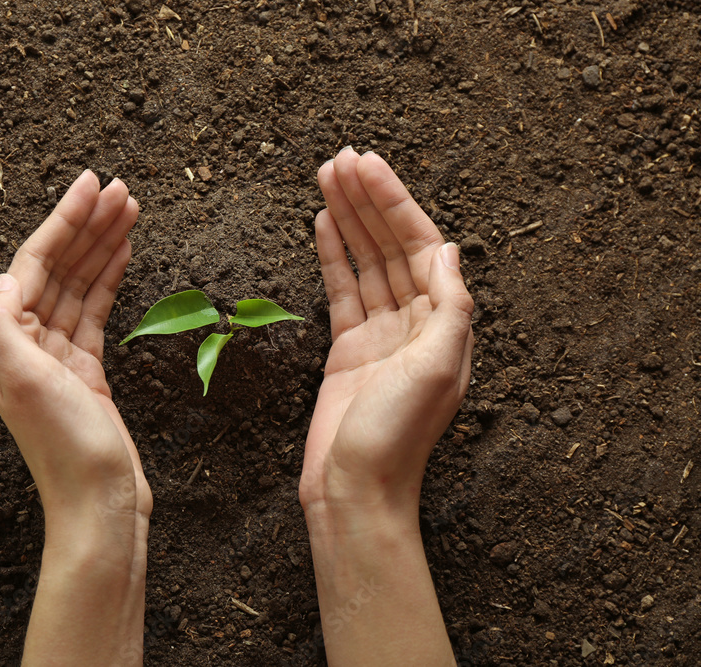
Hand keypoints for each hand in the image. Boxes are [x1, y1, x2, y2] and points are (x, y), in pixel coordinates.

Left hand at [0, 171, 149, 665]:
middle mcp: (26, 342)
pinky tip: (124, 254)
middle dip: (88, 225)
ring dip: (102, 246)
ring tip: (130, 208)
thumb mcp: (22, 382)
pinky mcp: (86, 371)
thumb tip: (4, 278)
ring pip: (81, 285)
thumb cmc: (65, 448)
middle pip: (60, 267)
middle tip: (120, 188)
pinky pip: (96, 311)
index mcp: (6, 339)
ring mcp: (58, 356)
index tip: (90, 184)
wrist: (100, 503)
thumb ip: (1, 324)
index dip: (63, 221)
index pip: (35, 263)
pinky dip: (109, 280)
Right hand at [300, 148, 473, 520]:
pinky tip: (323, 225)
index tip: (368, 166)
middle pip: (389, 246)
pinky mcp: (347, 349)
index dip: (395, 203)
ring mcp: (380, 334)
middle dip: (367, 200)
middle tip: (341, 158)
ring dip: (348, 219)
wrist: (354, 490)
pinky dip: (333, 256)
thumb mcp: (436, 370)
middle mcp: (415, 323)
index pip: (418, 247)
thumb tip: (447, 249)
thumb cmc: (396, 439)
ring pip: (364, 262)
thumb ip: (449, 306)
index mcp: (443, 325)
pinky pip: (341, 291)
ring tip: (327, 176)